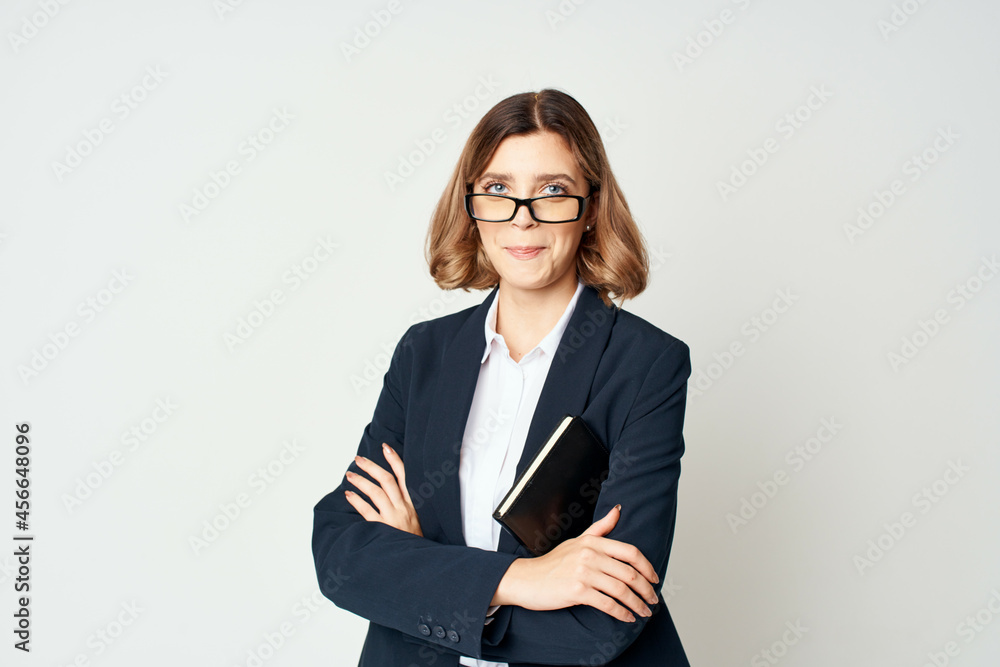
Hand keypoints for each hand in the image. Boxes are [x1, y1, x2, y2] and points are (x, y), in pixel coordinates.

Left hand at [344, 443, 422, 536]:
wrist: (417, 561)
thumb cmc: (414, 540)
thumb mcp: (418, 518)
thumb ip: (406, 504)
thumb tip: (391, 489)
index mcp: (413, 503)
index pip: (404, 476)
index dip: (395, 460)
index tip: (385, 448)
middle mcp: (403, 507)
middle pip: (387, 480)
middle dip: (372, 467)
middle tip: (358, 460)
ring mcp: (393, 517)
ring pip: (376, 492)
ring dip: (361, 481)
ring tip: (350, 475)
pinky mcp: (383, 528)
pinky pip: (367, 511)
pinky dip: (357, 501)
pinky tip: (349, 495)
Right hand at [490, 505, 658, 622]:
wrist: (527, 579)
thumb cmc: (553, 562)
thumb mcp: (577, 540)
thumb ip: (600, 528)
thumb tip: (618, 510)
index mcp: (593, 542)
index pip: (630, 552)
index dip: (647, 567)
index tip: (655, 579)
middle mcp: (590, 555)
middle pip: (630, 573)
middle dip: (646, 590)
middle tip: (653, 599)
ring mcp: (583, 573)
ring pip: (621, 590)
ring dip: (637, 604)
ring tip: (644, 612)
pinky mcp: (577, 591)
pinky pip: (607, 604)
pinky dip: (621, 613)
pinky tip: (628, 618)